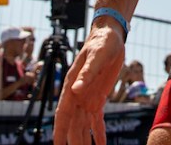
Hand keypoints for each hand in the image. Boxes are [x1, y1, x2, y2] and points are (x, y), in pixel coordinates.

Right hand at [53, 25, 124, 144]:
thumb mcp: (97, 55)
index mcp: (72, 86)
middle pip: (73, 124)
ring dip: (84, 141)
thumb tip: (75, 89)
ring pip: (83, 126)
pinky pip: (96, 120)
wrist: (110, 36)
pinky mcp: (98, 99)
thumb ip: (87, 72)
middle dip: (74, 140)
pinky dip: (98, 133)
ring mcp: (86, 99)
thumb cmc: (102, 43)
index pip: (63, 112)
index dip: (60, 129)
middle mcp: (76, 96)